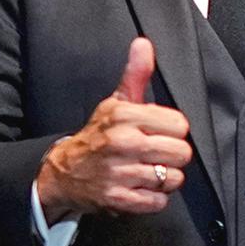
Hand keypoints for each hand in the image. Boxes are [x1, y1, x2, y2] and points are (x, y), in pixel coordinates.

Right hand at [35, 38, 191, 220]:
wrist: (63, 171)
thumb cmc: (97, 135)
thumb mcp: (115, 102)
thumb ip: (136, 74)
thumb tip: (144, 44)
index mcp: (125, 117)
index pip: (180, 125)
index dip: (174, 131)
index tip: (160, 133)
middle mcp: (123, 143)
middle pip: (181, 152)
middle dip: (173, 155)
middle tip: (156, 154)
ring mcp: (119, 173)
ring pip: (173, 178)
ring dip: (165, 178)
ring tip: (148, 171)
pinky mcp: (118, 199)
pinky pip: (158, 201)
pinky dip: (154, 198)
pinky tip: (141, 188)